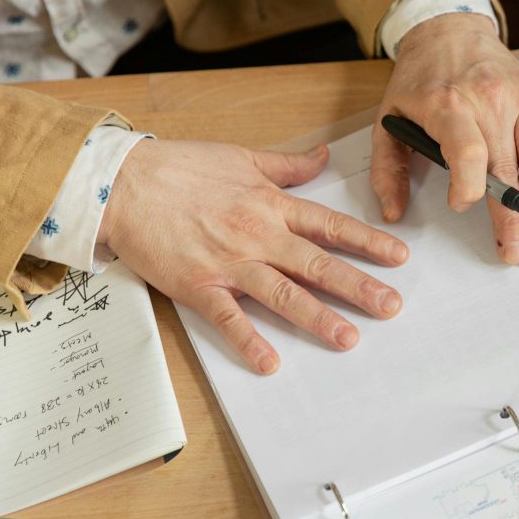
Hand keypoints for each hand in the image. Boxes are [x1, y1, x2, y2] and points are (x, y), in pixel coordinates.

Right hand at [98, 140, 408, 373]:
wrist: (120, 183)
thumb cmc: (178, 168)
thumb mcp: (241, 157)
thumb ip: (287, 164)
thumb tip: (323, 156)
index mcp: (272, 205)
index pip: (331, 226)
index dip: (368, 242)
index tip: (399, 257)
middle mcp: (258, 235)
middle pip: (318, 264)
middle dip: (359, 287)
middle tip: (391, 307)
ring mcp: (230, 263)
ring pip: (283, 294)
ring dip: (318, 318)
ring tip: (348, 339)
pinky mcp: (198, 285)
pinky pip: (229, 318)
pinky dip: (249, 340)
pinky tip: (271, 362)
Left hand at [371, 13, 518, 262]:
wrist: (449, 28)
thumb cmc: (419, 78)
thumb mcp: (388, 119)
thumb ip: (387, 169)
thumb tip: (393, 212)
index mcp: (448, 105)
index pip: (469, 153)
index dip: (469, 188)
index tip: (461, 206)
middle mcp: (489, 101)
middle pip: (507, 168)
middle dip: (511, 217)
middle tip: (513, 250)